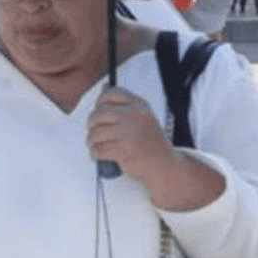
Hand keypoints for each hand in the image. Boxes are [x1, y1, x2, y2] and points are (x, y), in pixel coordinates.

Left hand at [88, 87, 224, 209]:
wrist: (165, 166)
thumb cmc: (151, 145)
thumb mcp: (144, 119)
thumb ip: (125, 108)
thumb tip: (102, 90)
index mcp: (140, 105)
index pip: (110, 94)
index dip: (100, 103)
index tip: (101, 114)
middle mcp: (135, 115)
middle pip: (98, 113)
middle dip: (93, 125)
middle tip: (97, 134)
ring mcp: (129, 132)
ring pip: (95, 133)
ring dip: (93, 142)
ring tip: (100, 146)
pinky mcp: (123, 149)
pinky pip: (97, 149)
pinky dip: (96, 154)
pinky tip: (102, 156)